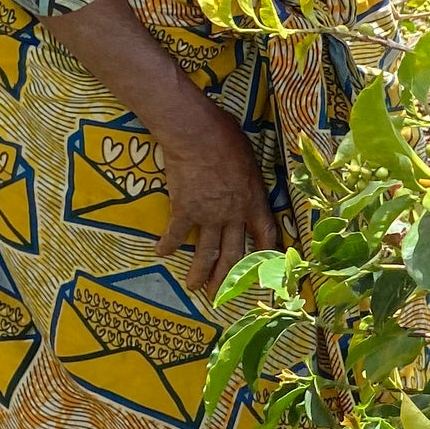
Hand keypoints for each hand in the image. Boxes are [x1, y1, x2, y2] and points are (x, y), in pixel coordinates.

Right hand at [152, 92, 280, 293]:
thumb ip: (248, 177)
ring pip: (206, 252)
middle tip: (222, 295)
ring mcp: (209, 215)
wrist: (196, 133)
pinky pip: (176, 233)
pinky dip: (168, 244)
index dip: (268, 254)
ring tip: (193, 287)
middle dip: (229, 277)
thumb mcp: (249, 157)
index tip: (267, 269)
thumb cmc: (225, 136)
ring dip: (199, 272)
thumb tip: (246, 177)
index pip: (266, 234)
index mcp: (254, 200)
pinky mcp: (185, 210)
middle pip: (235, 253)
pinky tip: (160, 252)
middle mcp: (234, 214)